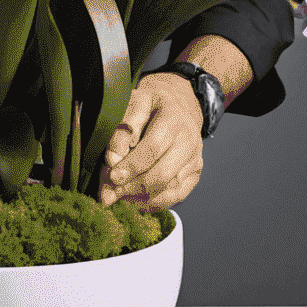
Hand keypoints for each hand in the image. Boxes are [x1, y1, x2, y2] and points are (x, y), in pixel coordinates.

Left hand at [98, 73, 203, 211]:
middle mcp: (190, 141)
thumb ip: (122, 129)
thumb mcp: (133, 103)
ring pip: (170, 190)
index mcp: (174, 119)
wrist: (177, 106)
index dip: (131, 165)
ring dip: (141, 198)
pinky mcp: (195, 175)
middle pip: (163, 174)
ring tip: (118, 198)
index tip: (112, 176)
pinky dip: (153, 203)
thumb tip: (113, 159)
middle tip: (110, 192)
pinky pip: (176, 197)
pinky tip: (134, 201)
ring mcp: (195, 160)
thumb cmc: (150, 105)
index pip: (153, 148)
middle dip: (133, 187)